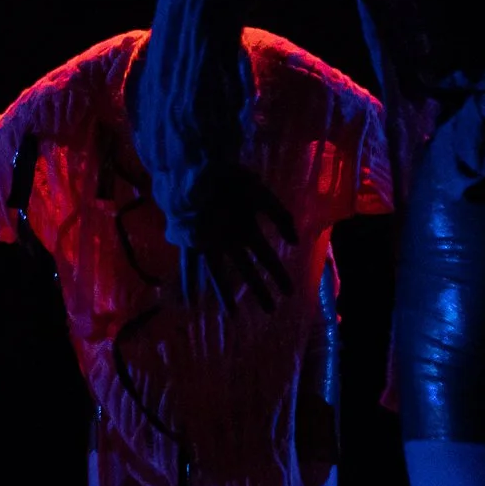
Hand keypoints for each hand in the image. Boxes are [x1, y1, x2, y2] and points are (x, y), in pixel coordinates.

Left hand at [174, 162, 297, 313]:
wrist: (201, 170)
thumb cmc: (232, 180)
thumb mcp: (263, 197)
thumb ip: (281, 217)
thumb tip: (295, 242)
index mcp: (246, 228)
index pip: (267, 257)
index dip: (278, 274)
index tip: (290, 291)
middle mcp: (229, 239)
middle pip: (246, 270)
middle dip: (259, 290)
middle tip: (271, 310)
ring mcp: (210, 242)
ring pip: (219, 273)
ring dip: (225, 294)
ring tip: (233, 315)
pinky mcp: (192, 241)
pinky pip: (189, 264)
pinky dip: (189, 281)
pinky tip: (189, 299)